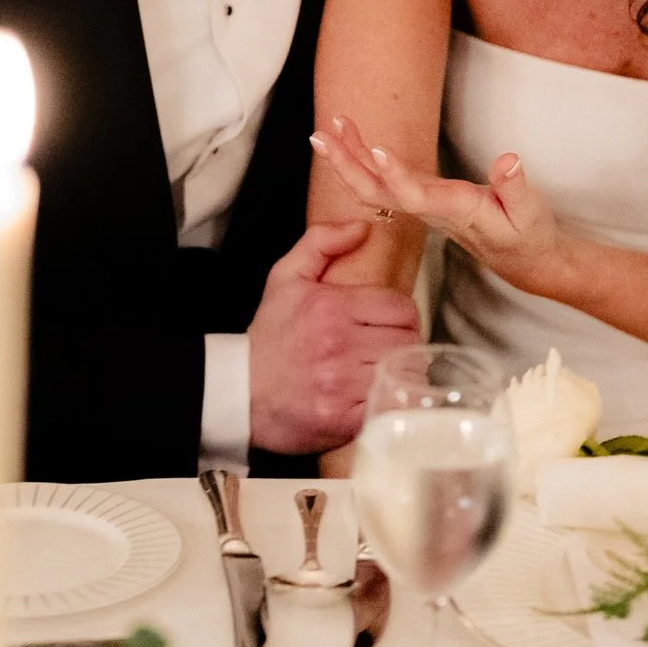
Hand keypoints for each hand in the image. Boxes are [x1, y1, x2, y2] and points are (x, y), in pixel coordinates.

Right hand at [247, 221, 422, 455]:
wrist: (238, 393)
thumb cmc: (268, 337)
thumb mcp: (284, 279)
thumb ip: (320, 243)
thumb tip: (361, 227)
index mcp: (331, 307)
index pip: (402, 308)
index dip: (401, 316)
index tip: (389, 324)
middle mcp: (339, 344)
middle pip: (408, 341)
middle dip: (403, 344)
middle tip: (387, 349)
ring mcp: (341, 384)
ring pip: (402, 372)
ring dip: (397, 372)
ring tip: (380, 371)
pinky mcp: (342, 418)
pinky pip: (387, 404)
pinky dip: (386, 401)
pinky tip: (371, 395)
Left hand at [311, 115, 564, 295]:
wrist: (520, 260)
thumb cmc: (526, 235)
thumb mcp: (531, 214)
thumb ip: (515, 188)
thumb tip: (508, 160)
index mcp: (456, 211)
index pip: (418, 197)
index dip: (397, 175)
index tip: (377, 150)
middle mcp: (430, 210)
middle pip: (378, 193)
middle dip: (347, 166)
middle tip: (321, 137)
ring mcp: (421, 206)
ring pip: (373, 187)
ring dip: (347, 157)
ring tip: (329, 125)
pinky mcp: (421, 199)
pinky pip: (381, 181)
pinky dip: (361, 157)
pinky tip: (349, 135)